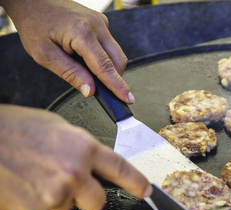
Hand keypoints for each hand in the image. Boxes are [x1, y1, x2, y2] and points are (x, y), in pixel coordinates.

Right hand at [0, 105, 151, 209]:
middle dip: (88, 196)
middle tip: (68, 182)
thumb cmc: (13, 128)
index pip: (121, 169)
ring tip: (35, 175)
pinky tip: (24, 184)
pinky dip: (35, 203)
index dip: (136, 182)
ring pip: (68, 206)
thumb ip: (81, 147)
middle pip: (98, 201)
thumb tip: (93, 160)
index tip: (145, 190)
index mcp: (83, 148)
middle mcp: (73, 173)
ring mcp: (54, 194)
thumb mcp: (56, 127)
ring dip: (57, 196)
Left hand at [1, 0, 134, 102]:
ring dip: (108, 67)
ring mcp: (101, 21)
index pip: (105, 66)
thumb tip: (91, 91)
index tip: (128, 99)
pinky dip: (103, 57)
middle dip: (114, 79)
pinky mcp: (101, 22)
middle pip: (118, 60)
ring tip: (85, 70)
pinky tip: (85, 57)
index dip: (117, 85)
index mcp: (81, 33)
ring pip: (116, 53)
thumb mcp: (45, 55)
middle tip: (104, 93)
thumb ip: (70, 74)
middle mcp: (97, 25)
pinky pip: (109, 45)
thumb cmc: (34, 24)